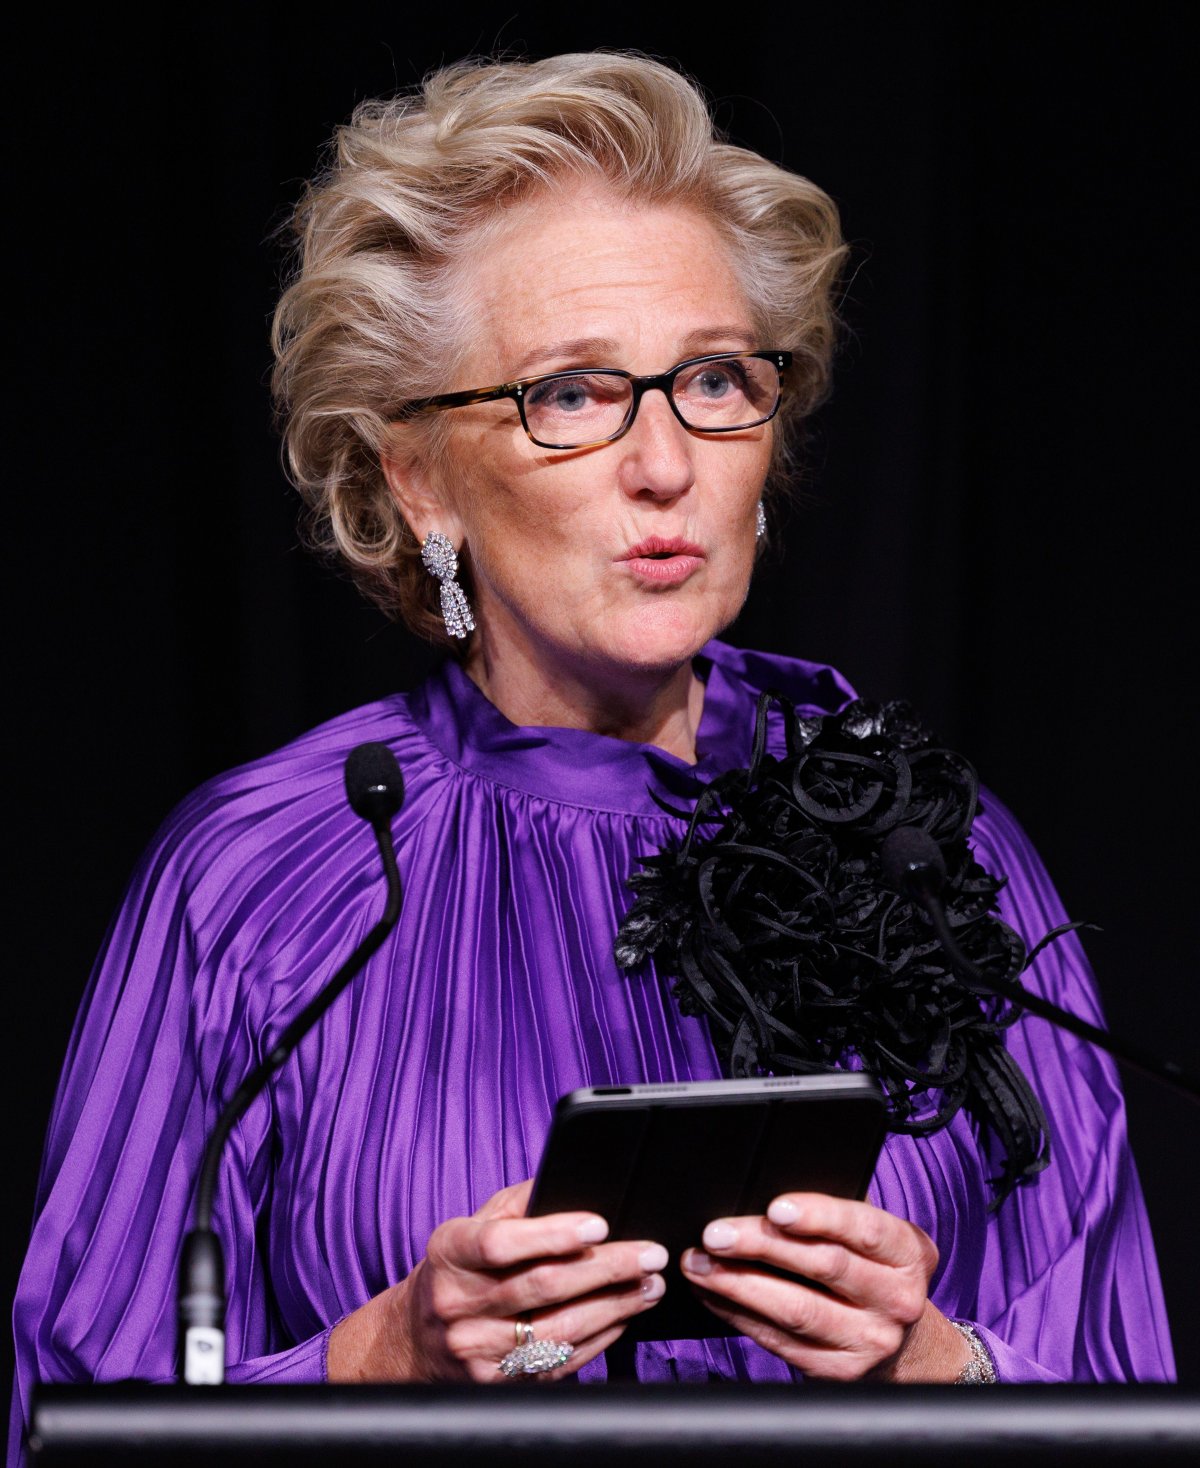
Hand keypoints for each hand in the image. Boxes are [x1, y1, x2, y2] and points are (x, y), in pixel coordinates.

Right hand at [328, 1178, 666, 1382]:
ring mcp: (478, 1350)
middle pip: (542, 1287)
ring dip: (615, 1306)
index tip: (599, 1224)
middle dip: (606, 1269)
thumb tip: (573, 1179)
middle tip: (649, 1254)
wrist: (415, 1340)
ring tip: (649, 1285)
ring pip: (559, 1330)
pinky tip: (624, 1316)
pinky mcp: (500, 1383)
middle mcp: (459, 1304)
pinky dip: (601, 1337)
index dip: (552, 1234)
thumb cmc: (457, 1270)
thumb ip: (519, 1204)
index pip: (501, 1243)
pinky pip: (561, 1361)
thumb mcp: (471, 1226)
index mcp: (451, 1253)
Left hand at [679, 1192, 969, 1381]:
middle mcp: (896, 1300)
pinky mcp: (837, 1371)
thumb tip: (768, 1185)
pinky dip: (738, 1314)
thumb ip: (836, 1211)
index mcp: (908, 1253)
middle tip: (715, 1233)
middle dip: (761, 1245)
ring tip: (698, 1263)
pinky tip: (712, 1292)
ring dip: (738, 1284)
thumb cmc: (871, 1266)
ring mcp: (869, 1341)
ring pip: (796, 1310)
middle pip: (823, 1267)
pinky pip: (779, 1341)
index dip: (819, 1215)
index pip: (864, 1229)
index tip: (775, 1208)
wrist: (902, 1339)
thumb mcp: (873, 1234)